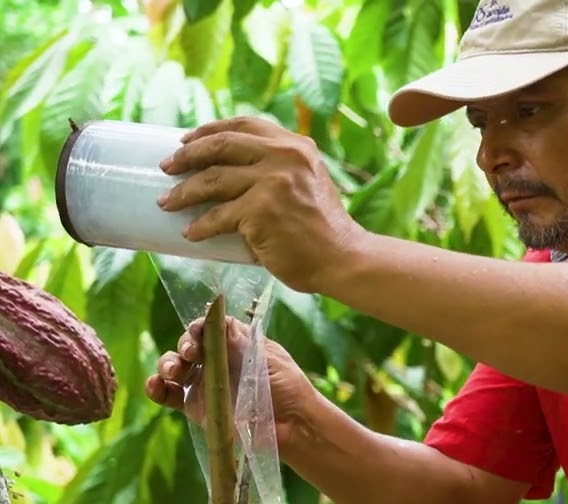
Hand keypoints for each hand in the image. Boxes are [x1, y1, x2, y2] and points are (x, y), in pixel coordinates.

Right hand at [145, 315, 314, 449]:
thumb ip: (241, 344)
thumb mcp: (269, 361)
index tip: (198, 331)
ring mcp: (204, 383)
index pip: (210, 328)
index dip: (200, 326)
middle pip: (189, 345)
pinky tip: (155, 386)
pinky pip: (169, 395)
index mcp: (236, 344)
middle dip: (184, 345)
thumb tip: (219, 319)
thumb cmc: (288, 389)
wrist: (293, 428)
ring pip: (175, 367)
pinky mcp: (196, 406)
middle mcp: (217, 360)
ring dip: (167, 364)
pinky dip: (157, 389)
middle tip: (190, 354)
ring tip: (173, 372)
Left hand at [156, 116, 363, 292]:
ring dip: (183, 193)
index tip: (187, 139)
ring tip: (166, 202)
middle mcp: (285, 157)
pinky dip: (200, 227)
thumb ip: (281, 170)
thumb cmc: (323, 229)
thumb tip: (231, 173)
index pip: (245, 126)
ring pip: (211, 181)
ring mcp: (272, 182)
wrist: (343, 258)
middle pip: (221, 145)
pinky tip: (190, 233)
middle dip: (187, 155)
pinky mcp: (260, 211)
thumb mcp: (309, 182)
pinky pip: (218, 218)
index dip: (210, 130)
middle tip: (167, 167)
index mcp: (296, 146)